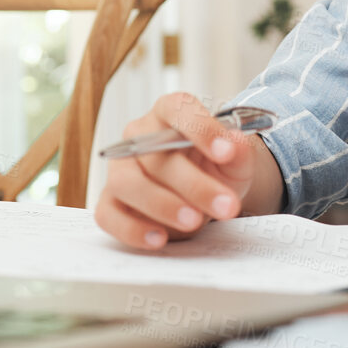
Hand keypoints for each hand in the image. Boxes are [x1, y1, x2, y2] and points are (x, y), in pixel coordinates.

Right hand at [93, 92, 255, 249]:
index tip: (226, 152)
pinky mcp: (110, 202)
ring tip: (194, 221)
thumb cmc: (215, 169)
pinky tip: (159, 238)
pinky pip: (108, 215)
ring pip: (127, 183)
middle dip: (194, 184)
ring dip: (162, 204)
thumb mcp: (236, 161)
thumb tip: (235, 142)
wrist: (204, 195)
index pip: (178, 109)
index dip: (201, 128)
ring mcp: (120, 169)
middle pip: (155, 155)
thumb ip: (239, 151)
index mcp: (169, 114)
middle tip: (225, 205)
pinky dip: (132, 229)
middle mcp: (139, 137)